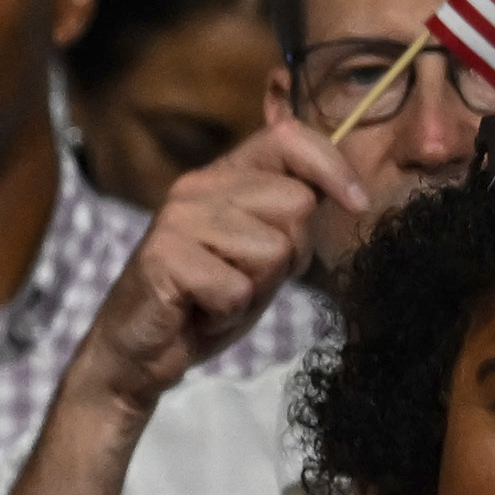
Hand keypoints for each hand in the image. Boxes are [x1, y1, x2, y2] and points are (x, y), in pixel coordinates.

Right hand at [70, 118, 365, 416]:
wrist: (136, 355)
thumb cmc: (203, 305)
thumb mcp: (258, 255)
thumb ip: (288, 220)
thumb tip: (346, 191)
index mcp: (222, 177)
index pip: (289, 139)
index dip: (333, 166)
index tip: (357, 203)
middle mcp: (197, 187)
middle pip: (295, 205)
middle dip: (288, 255)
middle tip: (246, 279)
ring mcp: (177, 220)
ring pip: (271, 251)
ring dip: (255, 291)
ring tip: (218, 299)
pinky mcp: (164, 258)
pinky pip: (235, 290)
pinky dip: (226, 316)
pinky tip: (199, 315)